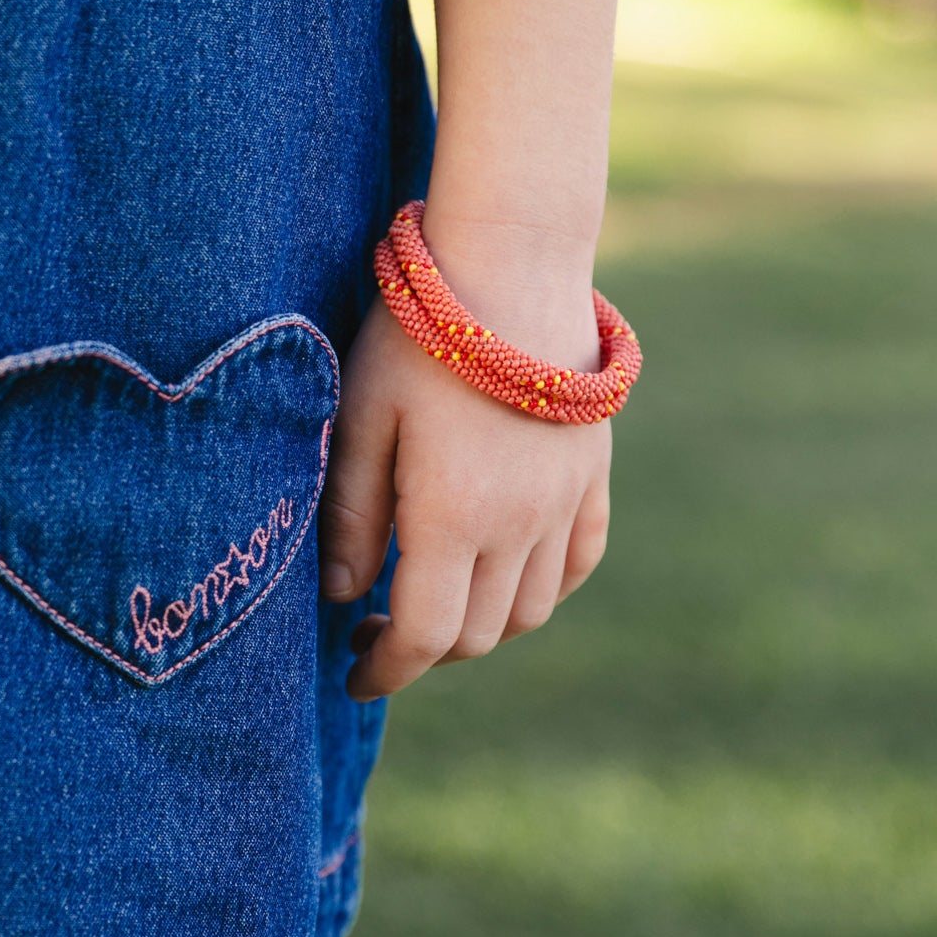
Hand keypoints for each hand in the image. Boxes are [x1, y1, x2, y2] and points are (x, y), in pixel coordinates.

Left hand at [319, 270, 612, 702]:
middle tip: (378, 624)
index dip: (386, 671)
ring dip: (480, 624)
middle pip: (478, 634)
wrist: (511, 263)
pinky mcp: (590, 474)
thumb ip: (351, 516)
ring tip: (434, 595)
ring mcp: (564, 502)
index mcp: (453, 517)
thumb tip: (346, 597)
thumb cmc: (417, 335)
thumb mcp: (360, 419)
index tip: (354, 673)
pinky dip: (540, 588)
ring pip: (529, 610)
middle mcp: (519, 525)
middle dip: (424, 648)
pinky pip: (576, 562)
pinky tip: (501, 571)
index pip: (426, 637)